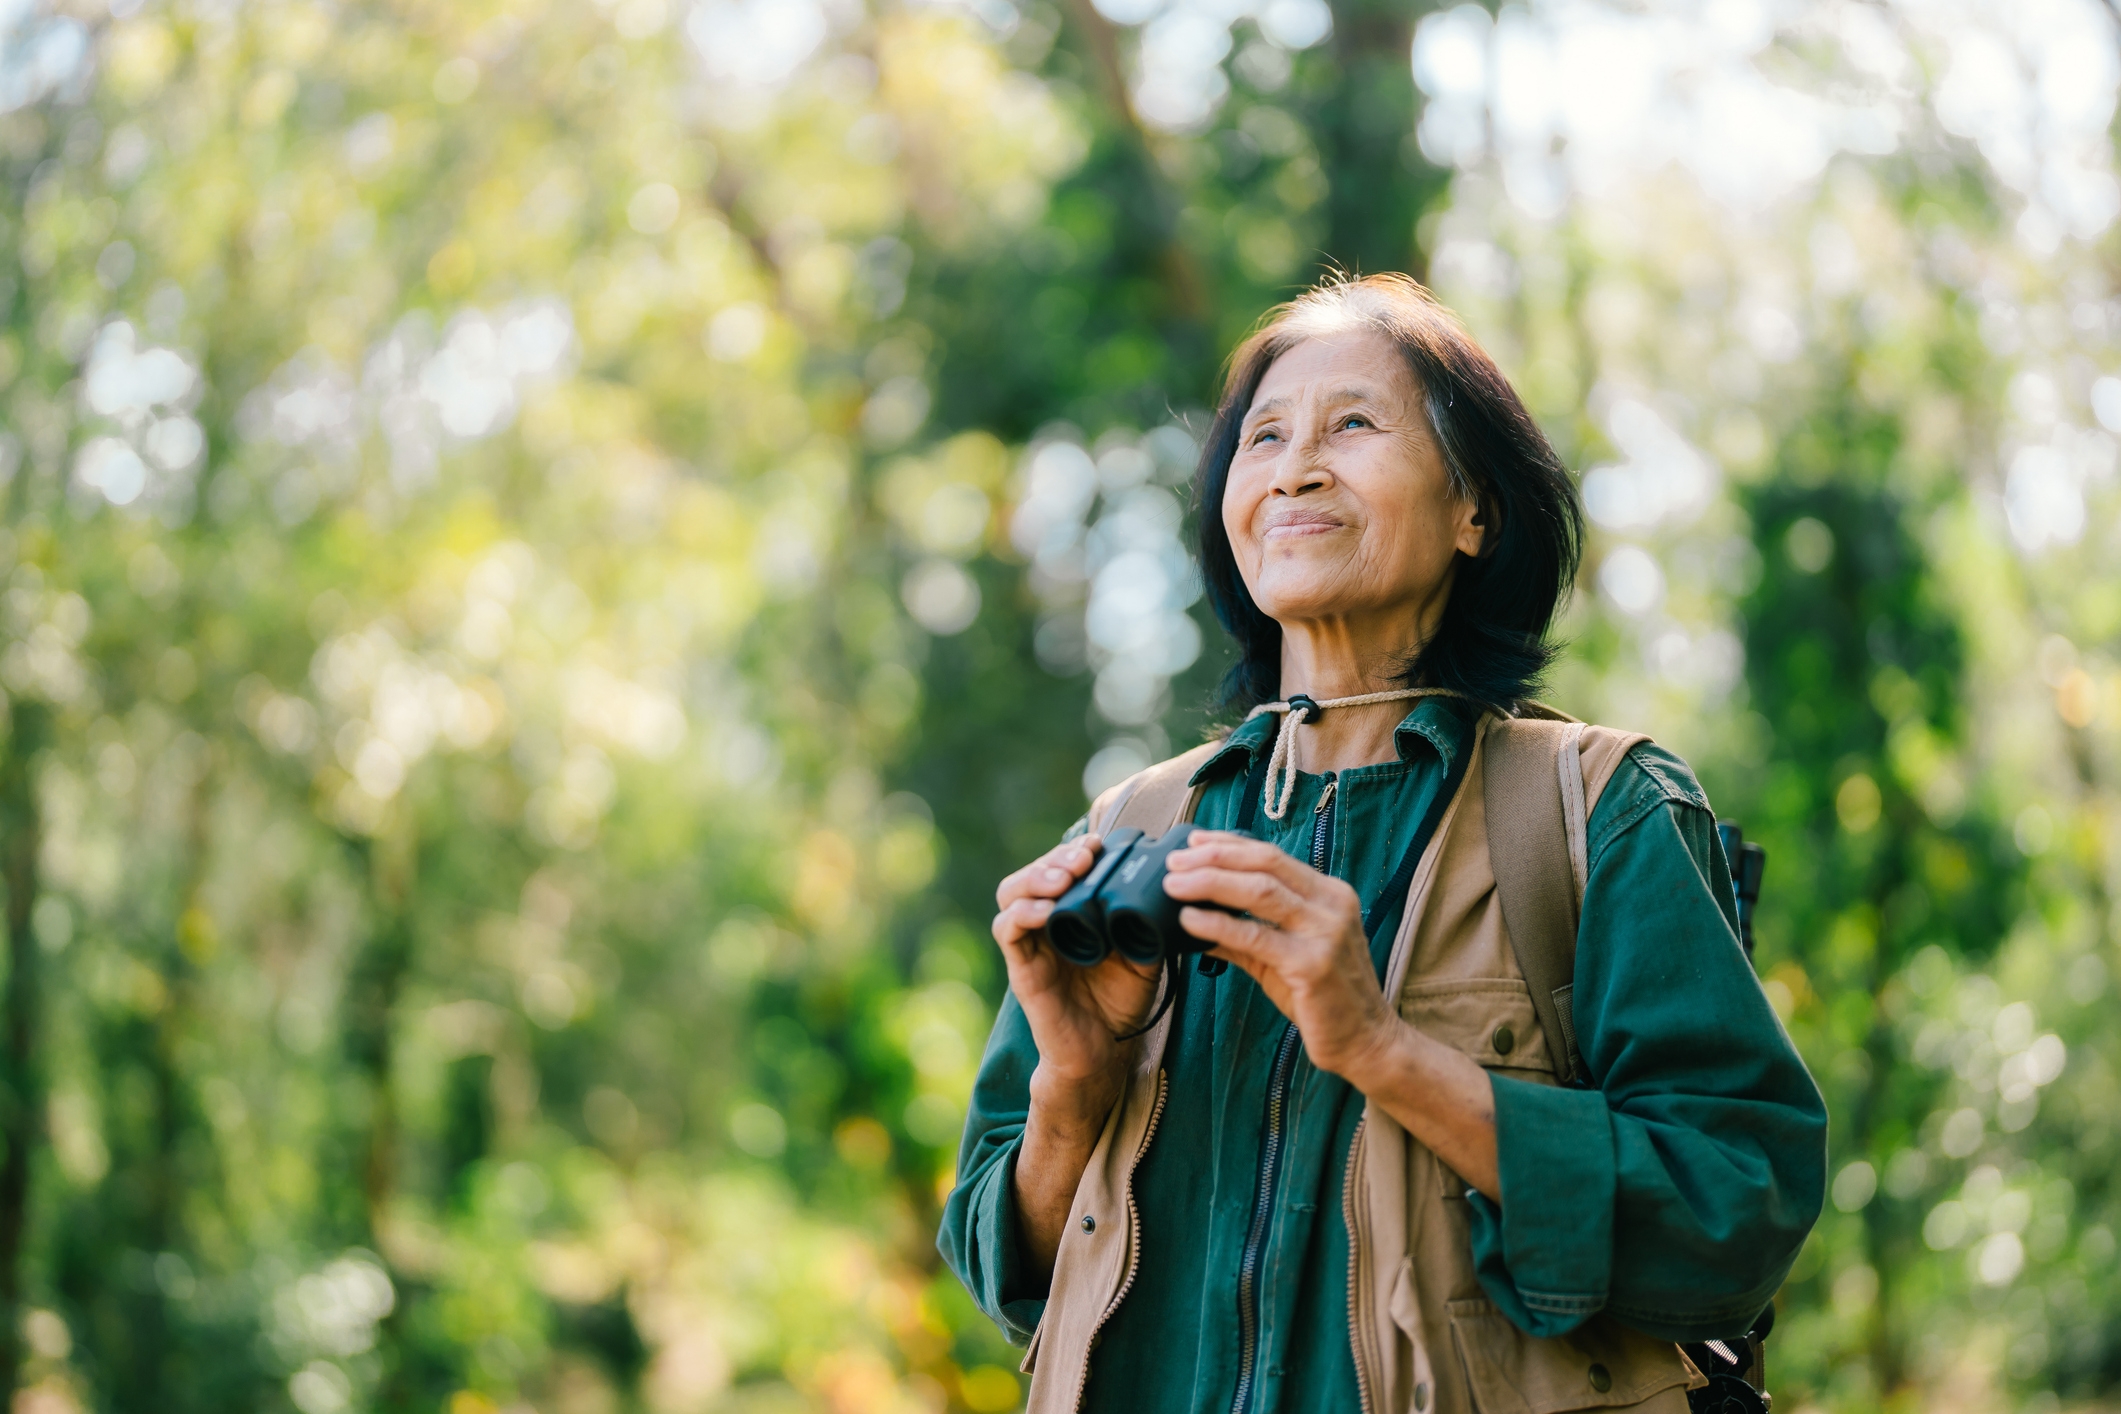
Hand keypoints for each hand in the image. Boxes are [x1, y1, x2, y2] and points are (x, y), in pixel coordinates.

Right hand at [992, 836, 1161, 1107]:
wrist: (1103, 1055)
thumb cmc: (1119, 1004)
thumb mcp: (1143, 955)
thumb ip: (1145, 923)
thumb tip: (1164, 887)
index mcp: (1071, 914)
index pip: (1060, 867)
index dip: (1074, 850)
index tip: (1100, 845)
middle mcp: (1045, 923)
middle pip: (1033, 871)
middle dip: (1057, 857)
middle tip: (1085, 857)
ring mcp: (1030, 944)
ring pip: (1011, 892)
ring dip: (1036, 876)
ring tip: (1066, 877)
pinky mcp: (1021, 968)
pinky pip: (1008, 930)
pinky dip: (1022, 913)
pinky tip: (1047, 909)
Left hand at [1161, 829, 1398, 1081]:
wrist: (1366, 1041)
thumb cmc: (1324, 998)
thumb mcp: (1283, 955)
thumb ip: (1244, 934)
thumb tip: (1195, 917)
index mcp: (1328, 894)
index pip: (1272, 856)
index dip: (1229, 845)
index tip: (1193, 841)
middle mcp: (1331, 905)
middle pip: (1264, 864)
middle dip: (1214, 857)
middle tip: (1175, 861)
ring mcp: (1325, 933)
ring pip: (1260, 891)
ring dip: (1210, 882)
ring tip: (1174, 884)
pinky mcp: (1312, 965)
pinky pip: (1256, 936)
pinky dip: (1218, 924)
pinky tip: (1190, 921)